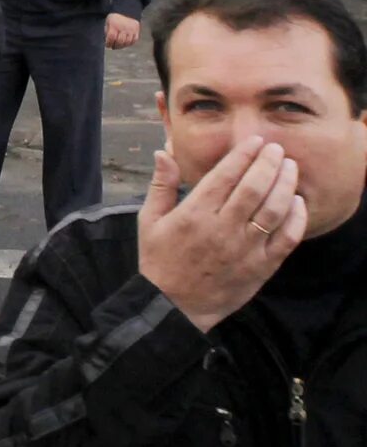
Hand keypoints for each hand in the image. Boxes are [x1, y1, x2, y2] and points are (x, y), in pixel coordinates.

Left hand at [105, 15, 141, 49]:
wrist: (127, 10)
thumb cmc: (115, 18)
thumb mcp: (108, 22)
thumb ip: (107, 31)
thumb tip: (107, 41)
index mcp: (114, 25)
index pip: (111, 37)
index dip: (109, 43)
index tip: (107, 45)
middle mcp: (123, 27)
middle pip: (120, 41)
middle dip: (115, 46)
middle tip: (113, 47)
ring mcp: (131, 29)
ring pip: (127, 42)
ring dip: (122, 46)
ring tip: (118, 46)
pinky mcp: (137, 31)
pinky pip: (134, 40)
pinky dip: (129, 44)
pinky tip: (125, 43)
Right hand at [141, 139, 306, 331]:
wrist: (174, 305)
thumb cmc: (159, 259)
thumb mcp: (149, 220)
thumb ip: (160, 185)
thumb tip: (163, 151)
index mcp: (194, 214)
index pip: (225, 176)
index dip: (243, 155)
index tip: (255, 141)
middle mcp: (221, 228)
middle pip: (253, 188)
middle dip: (268, 164)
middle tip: (277, 149)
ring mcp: (244, 248)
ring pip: (273, 210)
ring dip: (285, 185)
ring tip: (290, 168)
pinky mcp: (261, 267)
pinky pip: (285, 240)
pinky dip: (295, 219)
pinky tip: (297, 203)